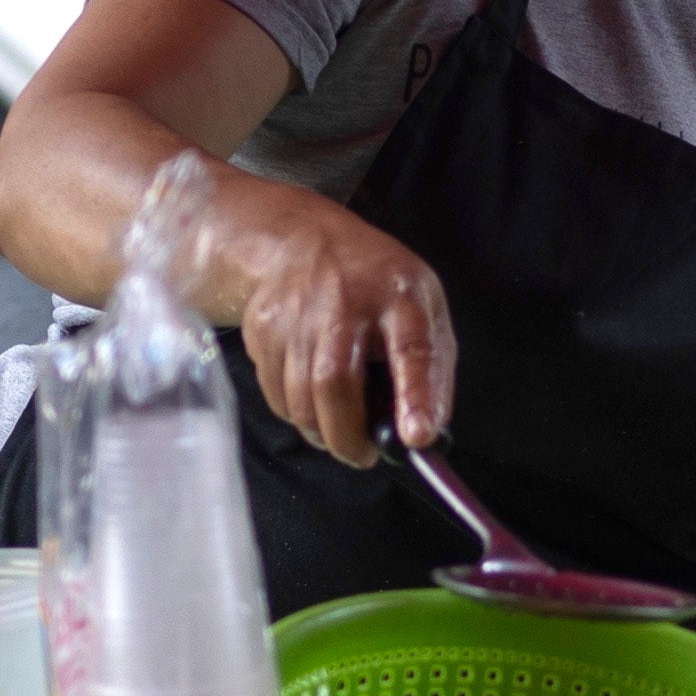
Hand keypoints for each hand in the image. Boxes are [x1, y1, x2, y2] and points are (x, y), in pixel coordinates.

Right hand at [183, 177, 454, 461]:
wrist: (298, 241)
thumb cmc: (373, 285)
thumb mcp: (421, 307)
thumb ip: (432, 368)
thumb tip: (425, 434)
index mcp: (399, 295)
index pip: (412, 348)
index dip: (416, 396)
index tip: (417, 436)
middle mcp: (344, 300)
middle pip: (336, 383)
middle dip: (348, 436)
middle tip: (363, 455)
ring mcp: (296, 313)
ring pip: (299, 398)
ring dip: (321, 432)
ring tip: (338, 432)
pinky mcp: (263, 328)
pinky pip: (275, 394)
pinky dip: (294, 412)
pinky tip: (310, 401)